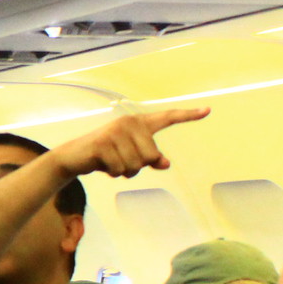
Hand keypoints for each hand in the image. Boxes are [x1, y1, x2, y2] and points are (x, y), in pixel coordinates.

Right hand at [49, 108, 209, 179]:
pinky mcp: (103, 143)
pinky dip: (113, 172)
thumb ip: (149, 158)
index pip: (167, 118)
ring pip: (136, 165)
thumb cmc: (106, 155)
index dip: (188, 116)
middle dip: (138, 166)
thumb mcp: (130, 156)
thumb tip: (165, 163)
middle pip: (151, 156)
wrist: (74, 156)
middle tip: (121, 161)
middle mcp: (129, 123)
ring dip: (124, 171)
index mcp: (139, 123)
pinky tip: (102, 165)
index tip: (208, 111)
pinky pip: (120, 168)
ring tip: (111, 163)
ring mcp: (116, 132)